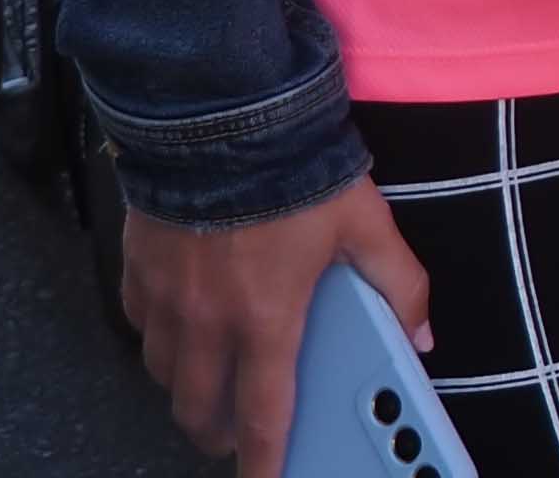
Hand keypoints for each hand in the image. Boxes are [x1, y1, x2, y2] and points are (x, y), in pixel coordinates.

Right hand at [120, 174, 425, 476]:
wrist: (221, 116)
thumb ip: (399, 284)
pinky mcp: (135, 272)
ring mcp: (163, 300)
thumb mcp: (366, 224)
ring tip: (212, 378)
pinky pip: (141, 327)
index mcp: (266, 320)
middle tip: (236, 431)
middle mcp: (205, 323)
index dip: (262, 462)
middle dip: (216, 432)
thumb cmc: (298, 172)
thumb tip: (423, 337)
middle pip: (198, 410)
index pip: (263, 416)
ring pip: (164, 374)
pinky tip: (182, 321)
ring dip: (187, 387)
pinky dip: (160, 337)